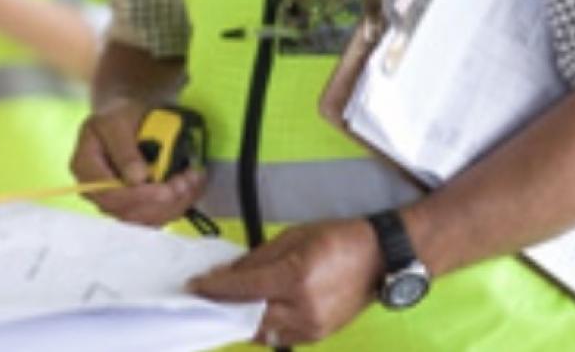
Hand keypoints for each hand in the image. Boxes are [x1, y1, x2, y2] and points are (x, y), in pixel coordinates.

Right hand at [69, 97, 205, 226]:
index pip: (109, 195)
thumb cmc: (119, 115)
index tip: (167, 189)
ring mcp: (117, 202)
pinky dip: (179, 204)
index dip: (139, 197)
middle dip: (162, 202)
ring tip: (194, 180)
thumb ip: (123, 147)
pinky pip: (157, 215)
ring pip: (146, 219)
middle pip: (128, 213)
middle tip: (188, 182)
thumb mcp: (116, 121)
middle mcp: (96, 192)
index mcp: (85, 168)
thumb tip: (138, 178)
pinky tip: (193, 187)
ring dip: (175, 204)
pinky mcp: (137, 206)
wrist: (128, 119)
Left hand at [189, 218, 382, 345]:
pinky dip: (264, 327)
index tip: (194, 286)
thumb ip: (258, 257)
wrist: (380, 258)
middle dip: (223, 308)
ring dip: (241, 320)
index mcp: (295, 277)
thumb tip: (228, 272)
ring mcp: (312, 327)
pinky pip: (282, 337)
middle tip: (203, 300)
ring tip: (224, 307)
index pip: (243, 287)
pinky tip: (253, 315)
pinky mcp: (319, 335)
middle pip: (249, 316)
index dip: (215, 288)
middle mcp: (303, 308)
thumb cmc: (337, 239)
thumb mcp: (293, 237)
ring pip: (264, 332)